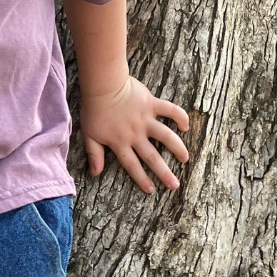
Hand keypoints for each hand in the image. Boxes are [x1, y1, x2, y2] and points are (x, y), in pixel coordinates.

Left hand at [80, 76, 189, 193]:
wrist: (103, 86)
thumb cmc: (94, 110)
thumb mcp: (90, 135)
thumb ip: (94, 155)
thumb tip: (95, 173)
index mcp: (120, 143)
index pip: (132, 165)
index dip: (142, 179)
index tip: (151, 190)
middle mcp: (135, 134)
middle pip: (152, 157)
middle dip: (164, 173)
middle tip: (175, 185)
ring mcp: (145, 120)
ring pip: (165, 136)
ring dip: (177, 147)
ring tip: (185, 158)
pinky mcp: (152, 104)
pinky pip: (170, 110)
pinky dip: (179, 116)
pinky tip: (185, 126)